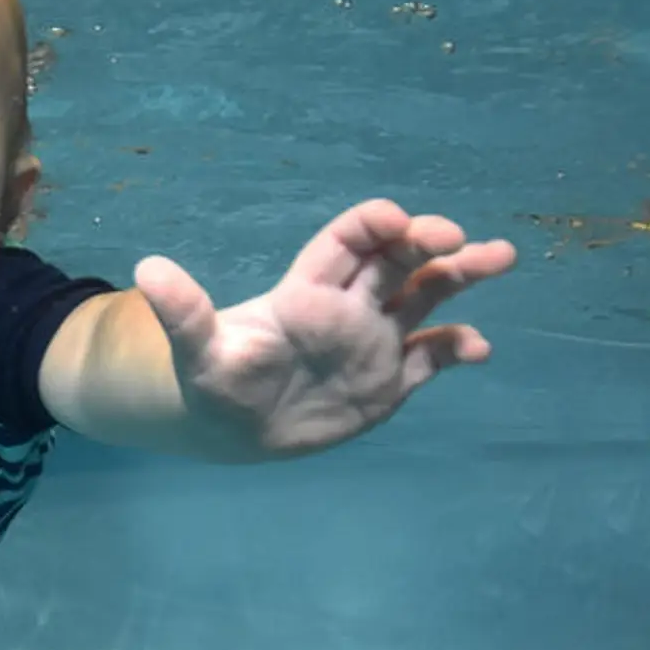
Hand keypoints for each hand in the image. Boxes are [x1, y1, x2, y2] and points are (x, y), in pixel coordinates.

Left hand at [133, 199, 515, 456]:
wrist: (234, 430)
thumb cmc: (215, 384)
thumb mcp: (198, 354)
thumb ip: (184, 313)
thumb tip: (147, 270)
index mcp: (307, 293)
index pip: (345, 245)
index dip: (370, 226)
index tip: (396, 219)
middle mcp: (348, 308)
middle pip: (395, 262)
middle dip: (426, 243)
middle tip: (456, 237)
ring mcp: (373, 342)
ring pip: (426, 297)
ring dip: (461, 276)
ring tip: (502, 255)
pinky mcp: (389, 380)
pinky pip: (430, 357)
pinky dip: (455, 348)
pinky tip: (479, 348)